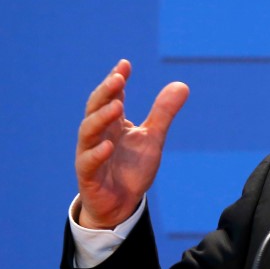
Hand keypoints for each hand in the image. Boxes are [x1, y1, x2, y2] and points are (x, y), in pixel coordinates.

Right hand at [75, 60, 188, 228]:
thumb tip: (182, 85)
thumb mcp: (152, 137)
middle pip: (95, 108)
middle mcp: (98, 134)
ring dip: (100, 118)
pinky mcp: (88, 176)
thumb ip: (163, 113)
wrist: (121, 203)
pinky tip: (108, 146)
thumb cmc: (132, 167)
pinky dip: (97, 153)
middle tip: (118, 78)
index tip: (125, 64)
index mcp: (112, 123)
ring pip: (88, 131)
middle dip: (106, 92)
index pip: (111, 96)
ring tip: (117, 106)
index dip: (116, 80)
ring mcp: (90, 154)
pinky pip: (88, 162)